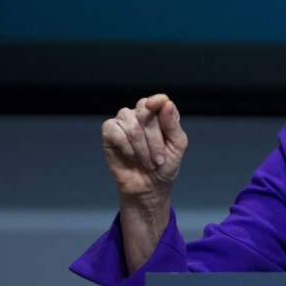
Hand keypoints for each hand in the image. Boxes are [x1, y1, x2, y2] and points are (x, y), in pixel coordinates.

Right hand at [101, 94, 187, 210]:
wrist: (149, 185)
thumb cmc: (165, 164)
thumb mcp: (176, 146)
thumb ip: (172, 125)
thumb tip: (166, 104)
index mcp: (160, 113)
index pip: (159, 100)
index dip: (157, 101)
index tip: (156, 105)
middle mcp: (141, 112)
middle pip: (147, 115)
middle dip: (155, 141)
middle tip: (159, 159)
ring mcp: (124, 120)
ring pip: (132, 126)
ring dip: (142, 149)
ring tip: (148, 162)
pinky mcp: (109, 131)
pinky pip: (116, 132)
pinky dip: (127, 148)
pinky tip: (131, 156)